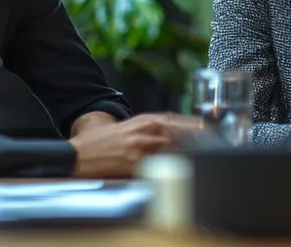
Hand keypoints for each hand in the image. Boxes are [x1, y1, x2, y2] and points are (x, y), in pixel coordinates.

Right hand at [69, 112, 200, 177]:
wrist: (77, 154)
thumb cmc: (102, 143)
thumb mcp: (128, 128)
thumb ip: (150, 131)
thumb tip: (176, 136)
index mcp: (142, 121)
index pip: (175, 120)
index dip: (194, 125)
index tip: (209, 130)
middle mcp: (142, 132)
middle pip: (177, 133)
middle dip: (196, 138)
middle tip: (213, 143)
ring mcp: (138, 148)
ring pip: (170, 148)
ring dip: (186, 152)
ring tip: (201, 155)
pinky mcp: (132, 164)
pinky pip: (156, 166)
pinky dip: (168, 167)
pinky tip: (179, 169)